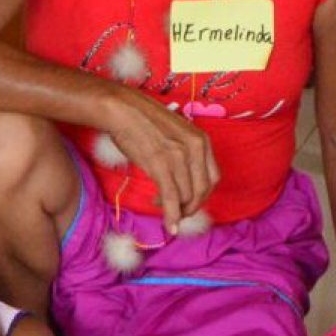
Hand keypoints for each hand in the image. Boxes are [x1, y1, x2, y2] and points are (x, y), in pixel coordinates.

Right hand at [102, 89, 219, 234]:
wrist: (122, 109)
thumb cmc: (144, 120)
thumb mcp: (176, 133)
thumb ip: (185, 153)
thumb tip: (183, 178)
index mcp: (202, 140)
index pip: (213, 178)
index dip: (203, 195)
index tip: (189, 201)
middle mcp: (195, 148)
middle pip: (202, 191)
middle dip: (191, 207)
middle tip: (177, 212)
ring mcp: (179, 157)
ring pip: (187, 197)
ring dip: (176, 210)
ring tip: (159, 205)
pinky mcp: (161, 166)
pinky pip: (172, 198)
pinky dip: (172, 216)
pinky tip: (169, 225)